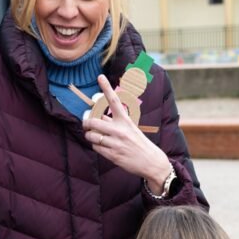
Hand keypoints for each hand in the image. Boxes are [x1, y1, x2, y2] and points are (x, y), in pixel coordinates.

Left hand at [83, 75, 170, 190]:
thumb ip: (114, 122)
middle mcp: (120, 130)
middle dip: (86, 124)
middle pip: (93, 122)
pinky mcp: (113, 155)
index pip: (114, 101)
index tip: (100, 76)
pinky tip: (102, 147)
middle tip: (86, 125)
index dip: (106, 88)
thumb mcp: (130, 129)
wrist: (151, 162)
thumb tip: (100, 117)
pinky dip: (95, 146)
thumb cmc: (139, 144)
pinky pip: (96, 148)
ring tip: (94, 137)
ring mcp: (116, 143)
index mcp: (126, 120)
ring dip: (90, 136)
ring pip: (92, 136)